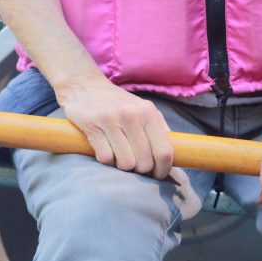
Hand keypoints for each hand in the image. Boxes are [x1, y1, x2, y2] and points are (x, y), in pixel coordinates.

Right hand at [57, 76, 174, 179]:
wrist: (86, 86)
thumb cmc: (119, 103)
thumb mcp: (144, 109)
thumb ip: (159, 130)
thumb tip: (175, 156)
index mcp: (148, 112)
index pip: (164, 151)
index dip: (163, 170)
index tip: (157, 175)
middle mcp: (132, 115)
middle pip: (144, 162)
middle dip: (141, 170)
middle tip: (136, 165)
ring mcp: (111, 120)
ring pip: (125, 163)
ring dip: (123, 166)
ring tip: (120, 157)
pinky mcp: (92, 125)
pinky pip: (105, 158)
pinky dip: (107, 161)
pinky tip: (107, 151)